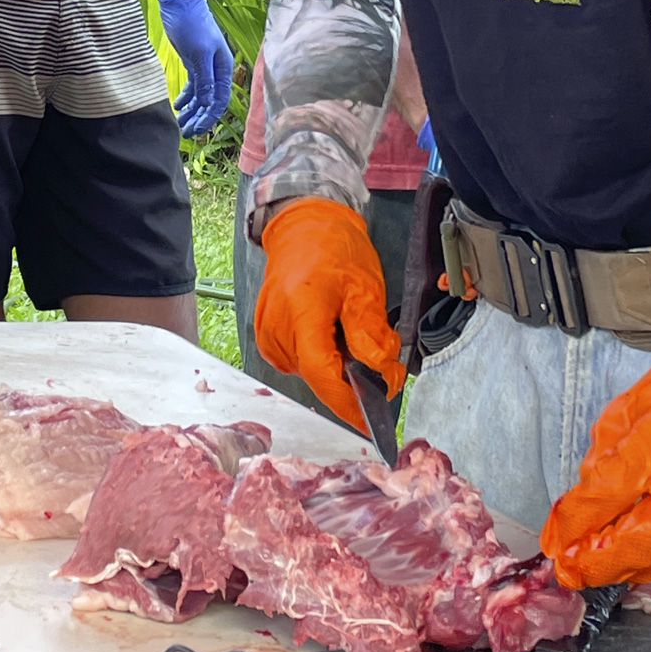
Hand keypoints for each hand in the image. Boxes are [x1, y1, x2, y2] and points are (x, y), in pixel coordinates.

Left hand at [152, 0, 232, 135]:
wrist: (180, 2)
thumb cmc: (192, 24)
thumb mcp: (198, 53)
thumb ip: (205, 79)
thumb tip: (210, 103)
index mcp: (223, 67)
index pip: (219, 99)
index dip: (209, 117)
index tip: (197, 130)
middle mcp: (216, 69)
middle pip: (211, 100)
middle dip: (200, 117)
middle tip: (186, 133)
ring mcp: (204, 65)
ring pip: (200, 95)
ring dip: (192, 110)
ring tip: (180, 123)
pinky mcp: (192, 61)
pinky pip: (193, 85)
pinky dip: (186, 97)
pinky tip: (178, 106)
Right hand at [255, 196, 404, 429]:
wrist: (303, 227)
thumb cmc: (335, 250)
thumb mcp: (366, 287)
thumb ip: (372, 333)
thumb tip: (382, 374)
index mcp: (302, 310)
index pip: (323, 374)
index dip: (348, 404)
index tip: (372, 424)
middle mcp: (277, 326)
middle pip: (318, 375)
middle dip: (353, 380)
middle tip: (384, 362)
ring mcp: (267, 332)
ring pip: (310, 371)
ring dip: (337, 367)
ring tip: (352, 335)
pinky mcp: (266, 336)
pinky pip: (298, 361)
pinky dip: (320, 357)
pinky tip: (331, 334)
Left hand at [541, 340, 650, 585]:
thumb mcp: (622, 416)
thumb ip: (597, 462)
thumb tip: (573, 505)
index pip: (601, 500)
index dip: (571, 524)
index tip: (553, 535)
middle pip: (630, 548)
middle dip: (591, 564)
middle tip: (565, 567)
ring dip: (617, 569)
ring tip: (588, 565)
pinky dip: (646, 564)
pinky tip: (626, 557)